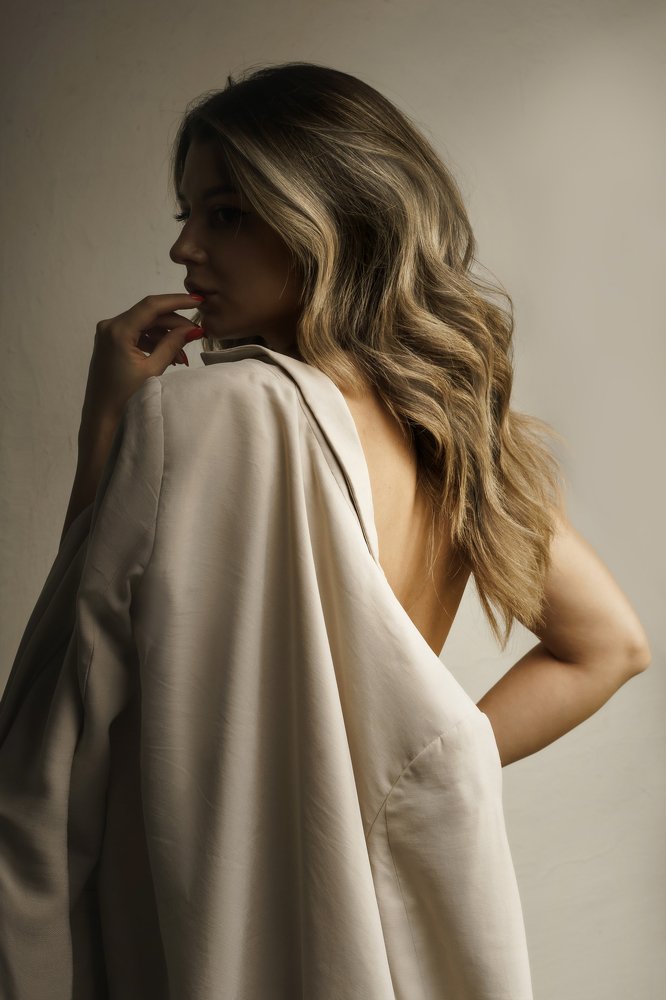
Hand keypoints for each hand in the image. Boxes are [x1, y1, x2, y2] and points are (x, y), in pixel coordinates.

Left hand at [79, 292, 203, 430]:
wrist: (102, 416)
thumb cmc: (126, 397)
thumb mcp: (153, 370)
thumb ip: (172, 344)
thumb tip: (193, 328)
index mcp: (118, 330)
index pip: (151, 305)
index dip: (177, 300)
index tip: (198, 301)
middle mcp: (111, 325)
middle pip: (149, 314)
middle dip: (174, 323)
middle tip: (196, 334)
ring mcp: (109, 332)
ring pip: (145, 324)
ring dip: (166, 334)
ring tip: (183, 355)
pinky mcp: (111, 341)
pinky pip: (138, 334)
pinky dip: (155, 341)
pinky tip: (170, 355)